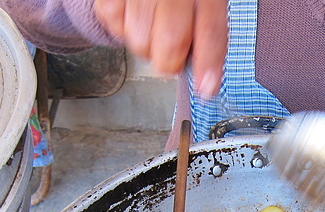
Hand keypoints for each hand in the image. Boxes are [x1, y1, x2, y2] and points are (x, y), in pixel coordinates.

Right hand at [93, 0, 226, 96]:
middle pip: (170, 45)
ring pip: (140, 43)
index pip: (210, 33)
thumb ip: (208, 35)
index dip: (208, 66)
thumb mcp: (204, 2)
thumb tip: (207, 81)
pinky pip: (114, 24)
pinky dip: (123, 27)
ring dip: (146, 46)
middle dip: (170, 62)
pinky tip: (134, 14)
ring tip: (152, 25)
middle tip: (172, 53)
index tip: (206, 89)